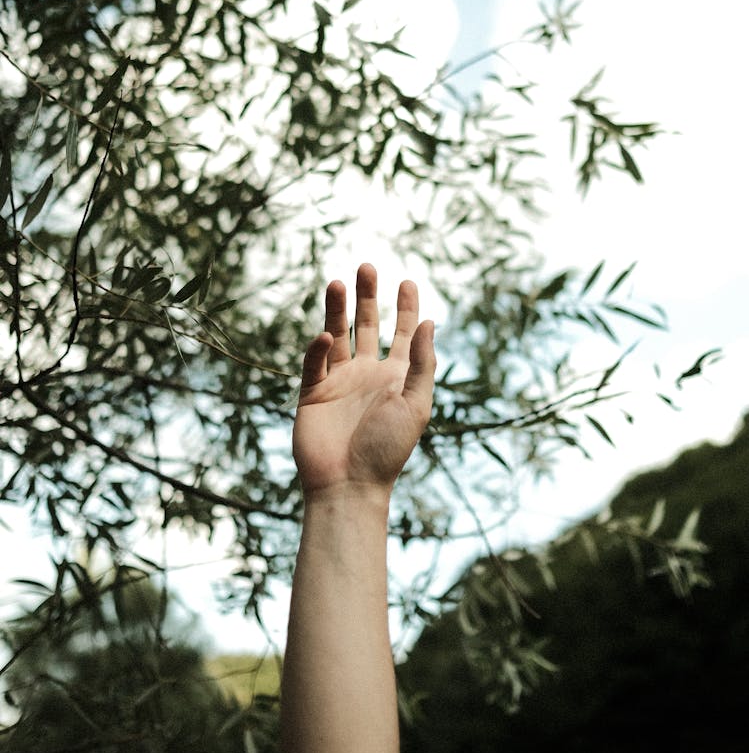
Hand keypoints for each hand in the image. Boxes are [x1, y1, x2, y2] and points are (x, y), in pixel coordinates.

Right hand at [293, 263, 435, 496]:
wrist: (349, 486)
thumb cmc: (388, 450)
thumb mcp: (415, 404)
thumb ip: (422, 363)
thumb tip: (431, 322)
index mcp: (396, 377)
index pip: (403, 334)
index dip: (406, 308)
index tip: (408, 281)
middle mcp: (367, 374)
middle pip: (366, 325)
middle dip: (368, 297)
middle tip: (367, 266)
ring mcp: (339, 382)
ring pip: (337, 335)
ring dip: (337, 309)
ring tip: (338, 281)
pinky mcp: (313, 393)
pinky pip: (314, 363)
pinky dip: (317, 347)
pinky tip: (325, 335)